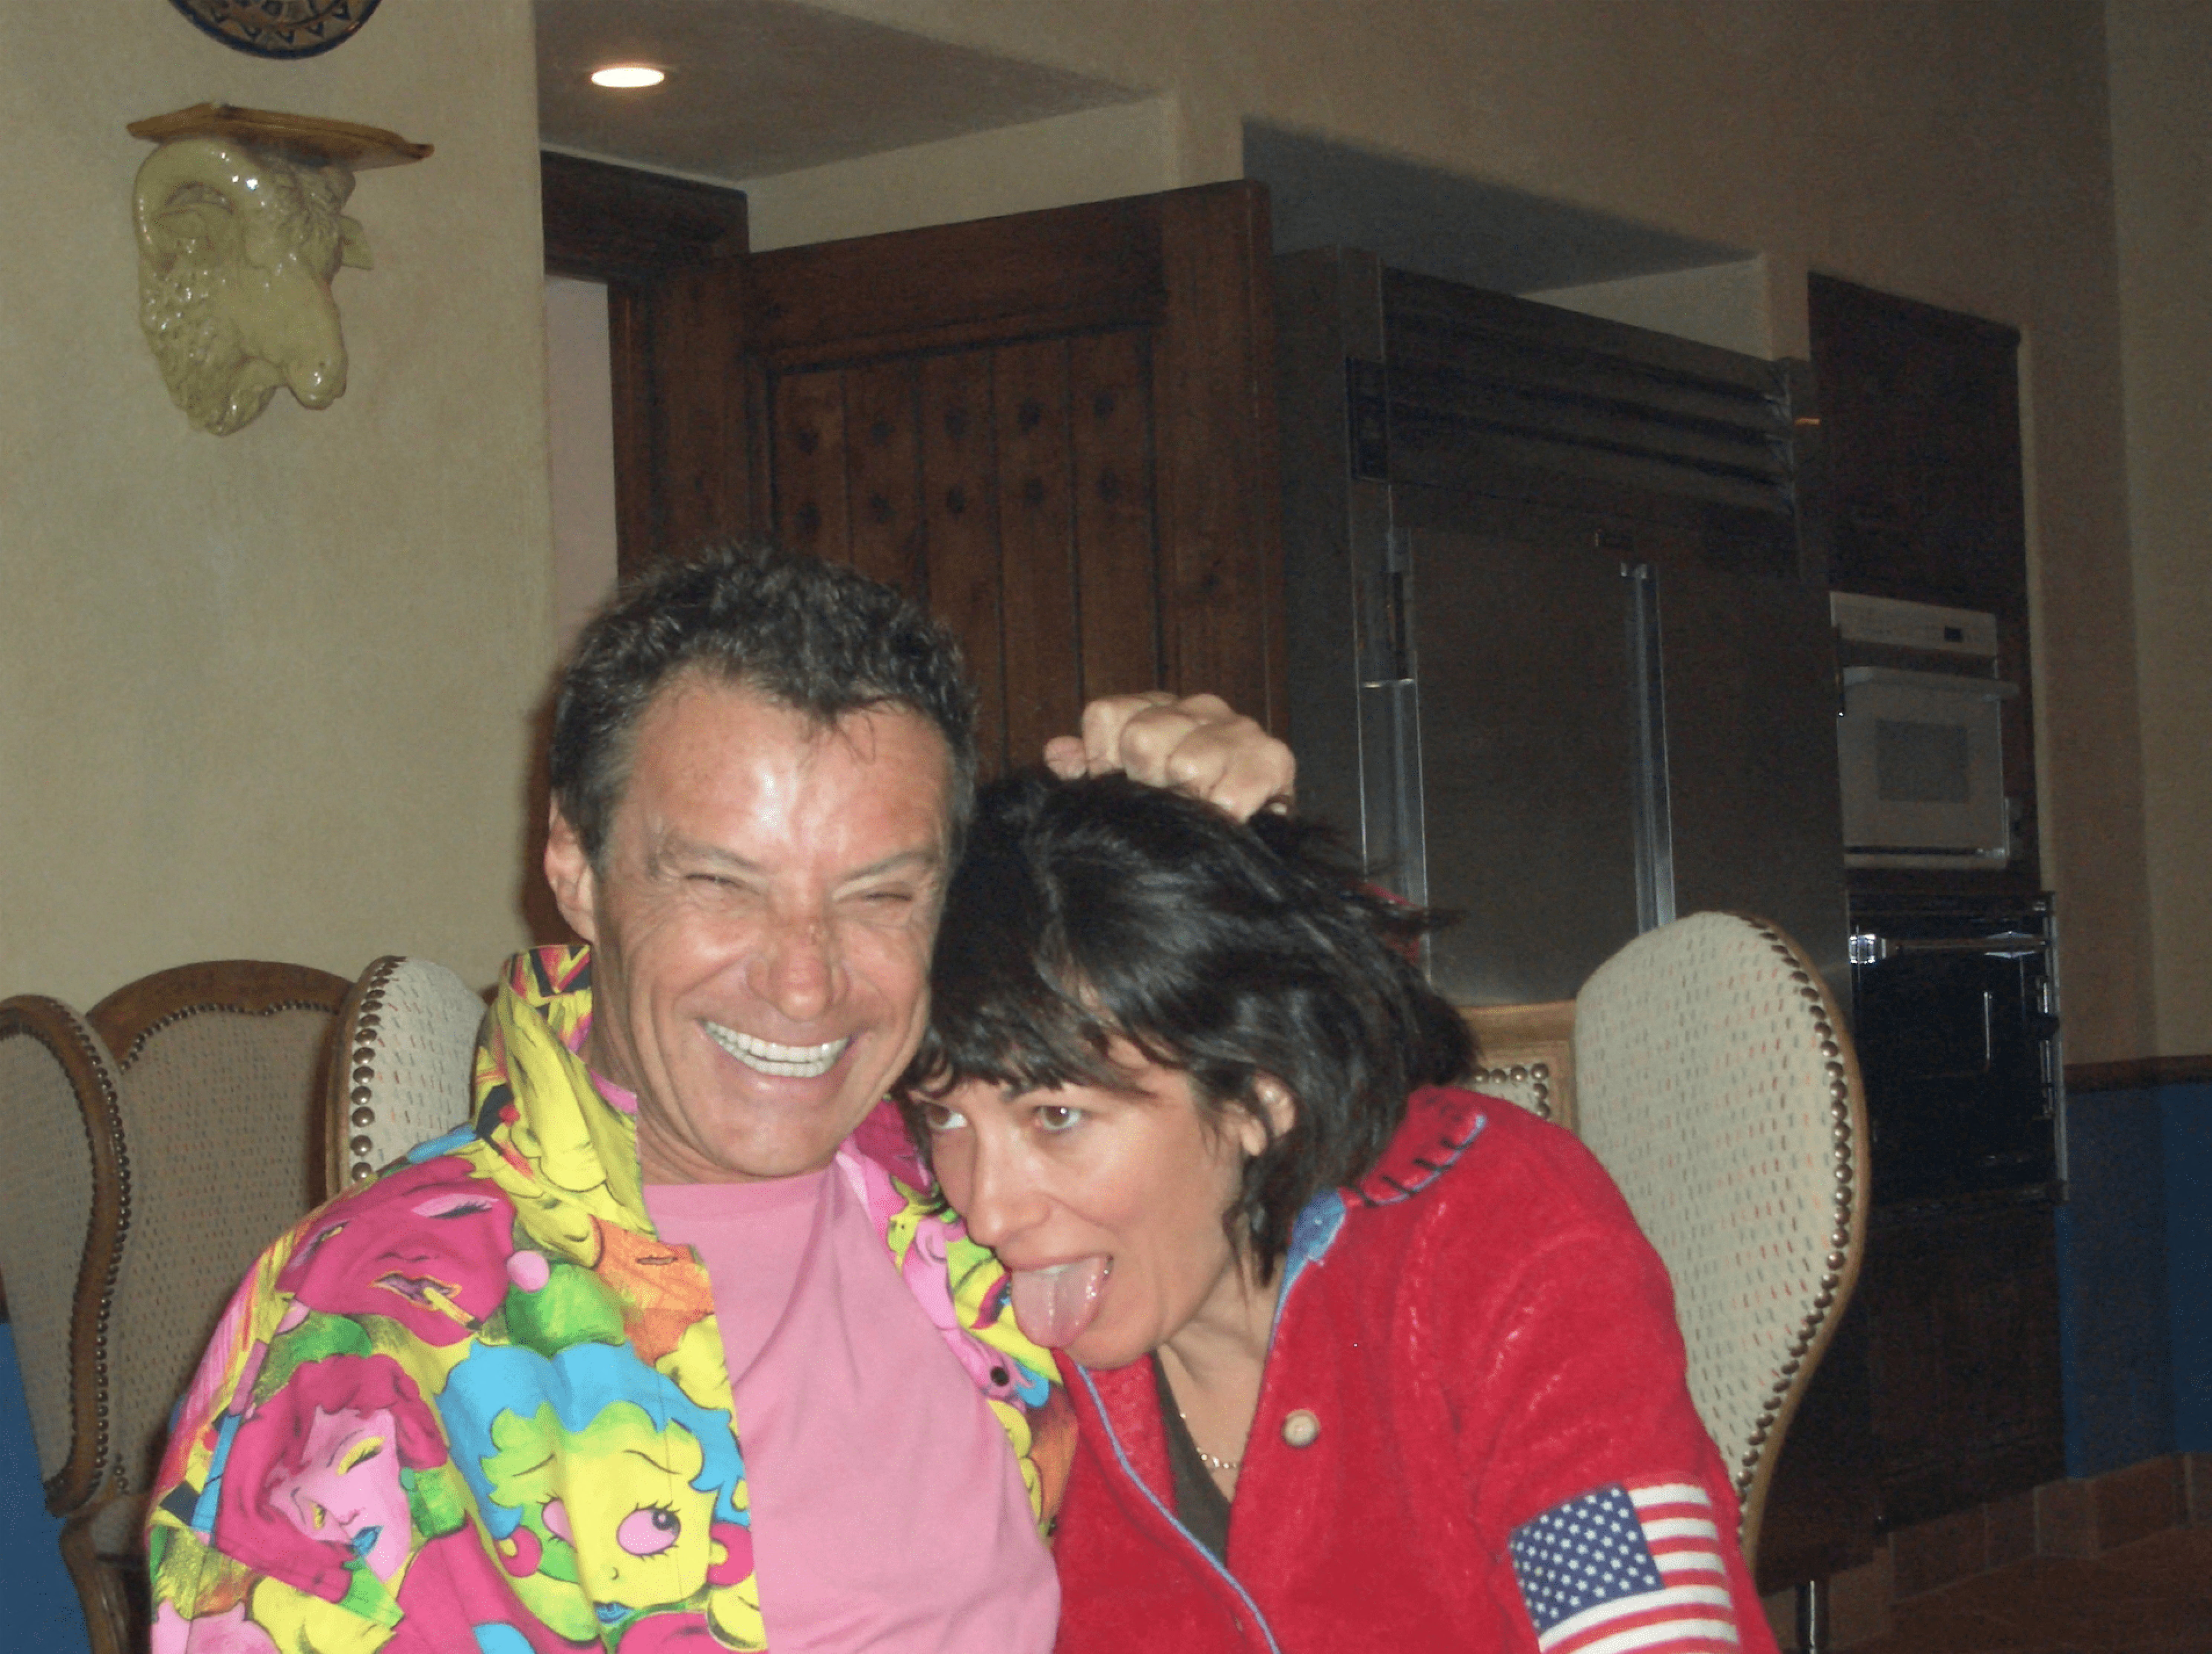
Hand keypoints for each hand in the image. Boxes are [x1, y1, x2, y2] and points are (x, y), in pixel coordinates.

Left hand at [1043, 692, 1294, 820]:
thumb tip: (1057, 753)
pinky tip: (1224, 819)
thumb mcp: (1128, 787)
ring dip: (1187, 802)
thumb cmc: (1183, 809)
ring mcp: (1239, 729)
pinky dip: (1222, 816)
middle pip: (1142, 737)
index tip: (1125, 785)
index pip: (1106, 715)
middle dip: (1147, 783)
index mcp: (1157, 708)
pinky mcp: (1273, 758)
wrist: (1252, 846)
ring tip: (1197, 812)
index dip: (1105, 759)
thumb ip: (1090, 767)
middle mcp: (1198, 707)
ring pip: (1186, 764)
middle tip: (1166, 803)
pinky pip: (1229, 794)